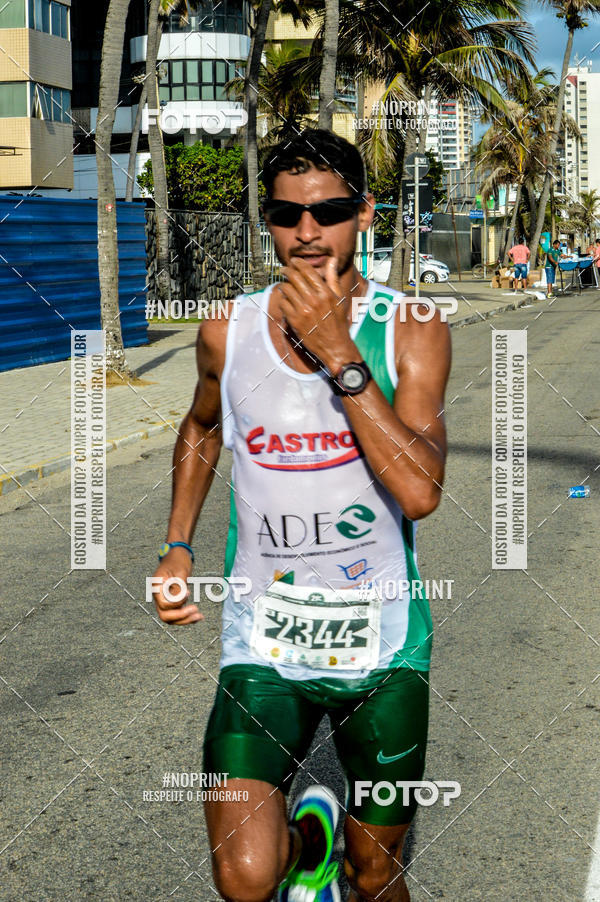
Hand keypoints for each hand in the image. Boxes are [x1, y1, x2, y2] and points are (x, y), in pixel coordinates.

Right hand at [152, 547, 202, 624]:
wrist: (177, 553)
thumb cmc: (178, 560)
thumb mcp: (180, 572)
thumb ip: (179, 587)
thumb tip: (180, 602)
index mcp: (157, 587)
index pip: (164, 604)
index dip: (177, 603)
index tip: (188, 593)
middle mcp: (158, 595)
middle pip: (165, 615)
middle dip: (180, 617)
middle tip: (195, 610)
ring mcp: (164, 599)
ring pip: (171, 618)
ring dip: (185, 620)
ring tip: (199, 616)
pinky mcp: (171, 601)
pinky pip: (176, 613)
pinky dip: (186, 616)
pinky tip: (198, 616)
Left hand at [275, 257, 356, 371]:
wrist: (334, 345)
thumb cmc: (338, 322)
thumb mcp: (339, 299)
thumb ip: (333, 278)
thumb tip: (332, 260)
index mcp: (326, 293)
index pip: (308, 271)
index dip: (298, 263)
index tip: (294, 261)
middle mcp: (314, 300)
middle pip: (294, 278)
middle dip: (287, 271)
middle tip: (283, 270)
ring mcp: (303, 311)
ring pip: (286, 289)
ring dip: (284, 285)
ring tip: (284, 285)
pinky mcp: (295, 321)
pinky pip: (283, 304)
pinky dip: (283, 300)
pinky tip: (286, 300)